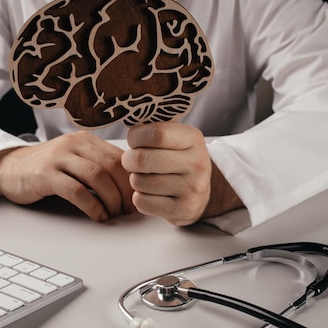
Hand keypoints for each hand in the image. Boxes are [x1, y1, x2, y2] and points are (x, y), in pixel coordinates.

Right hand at [0, 131, 133, 221]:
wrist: (8, 167)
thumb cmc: (46, 168)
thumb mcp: (75, 160)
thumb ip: (98, 166)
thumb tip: (129, 187)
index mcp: (85, 140)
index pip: (120, 157)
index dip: (132, 180)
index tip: (136, 198)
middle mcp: (74, 144)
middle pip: (112, 165)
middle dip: (125, 191)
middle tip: (128, 210)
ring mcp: (59, 157)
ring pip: (97, 176)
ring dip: (110, 199)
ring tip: (112, 214)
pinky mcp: (46, 174)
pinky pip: (76, 190)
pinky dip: (92, 206)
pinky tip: (97, 216)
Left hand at [122, 122, 242, 225]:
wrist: (201, 193)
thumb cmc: (178, 160)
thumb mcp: (175, 139)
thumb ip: (153, 129)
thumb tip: (126, 117)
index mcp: (193, 139)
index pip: (157, 134)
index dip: (136, 137)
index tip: (134, 140)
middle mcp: (197, 163)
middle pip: (143, 159)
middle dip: (129, 160)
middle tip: (132, 161)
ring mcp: (192, 189)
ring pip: (139, 182)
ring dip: (135, 180)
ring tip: (145, 177)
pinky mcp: (183, 210)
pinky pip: (142, 202)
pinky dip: (139, 198)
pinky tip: (150, 193)